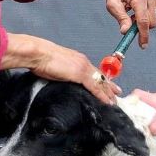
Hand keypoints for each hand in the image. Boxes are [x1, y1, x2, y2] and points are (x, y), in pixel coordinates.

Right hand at [4, 34, 119, 103]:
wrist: (38, 53)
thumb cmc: (42, 59)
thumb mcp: (56, 66)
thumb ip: (64, 72)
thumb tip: (64, 79)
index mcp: (78, 59)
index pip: (94, 71)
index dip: (102, 79)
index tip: (109, 84)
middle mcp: (83, 62)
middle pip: (100, 76)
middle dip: (109, 86)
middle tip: (117, 94)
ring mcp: (83, 68)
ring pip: (100, 82)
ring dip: (108, 93)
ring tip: (114, 102)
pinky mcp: (80, 74)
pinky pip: (95, 86)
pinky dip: (102, 95)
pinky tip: (106, 101)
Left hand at [100, 0, 155, 47]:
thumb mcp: (113, 6)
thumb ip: (121, 19)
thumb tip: (125, 32)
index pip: (144, 21)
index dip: (143, 35)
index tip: (143, 45)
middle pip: (152, 23)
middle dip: (142, 27)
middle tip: (130, 21)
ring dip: (146, 22)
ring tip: (134, 14)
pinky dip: (150, 17)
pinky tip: (141, 11)